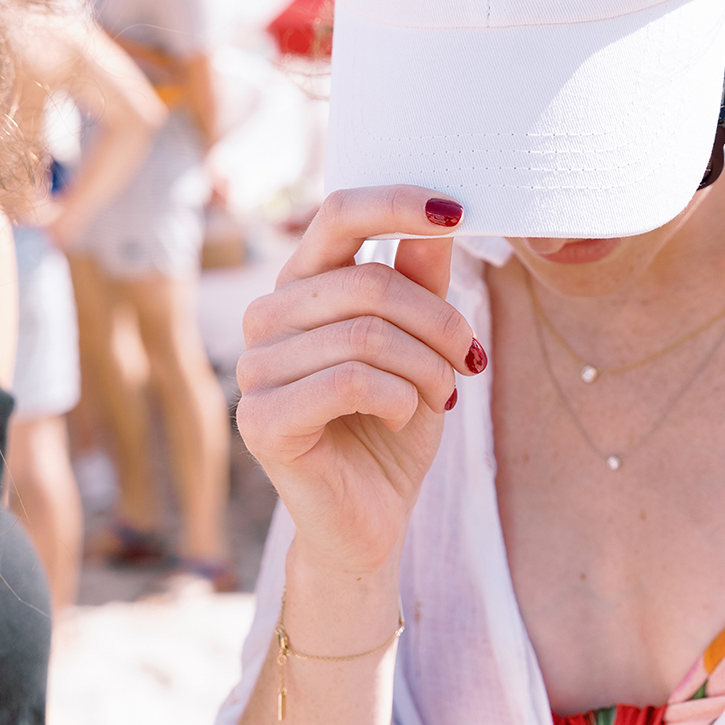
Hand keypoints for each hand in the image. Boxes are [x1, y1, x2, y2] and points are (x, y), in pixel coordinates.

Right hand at [235, 185, 484, 578]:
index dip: (397, 204)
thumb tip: (439, 217)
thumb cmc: (393, 423)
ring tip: (444, 394)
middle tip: (470, 357)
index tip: (457, 210)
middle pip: (369, 283)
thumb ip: (421, 280)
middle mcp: (266, 316)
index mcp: (301, 283)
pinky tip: (403, 417)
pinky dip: (398, 398)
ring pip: (367, 335)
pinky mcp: (260, 420)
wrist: (370, 520)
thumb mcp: (421, 343)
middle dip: (437, 320)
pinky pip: (349, 382)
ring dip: (426, 367)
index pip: (338, 214)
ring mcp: (254, 368)